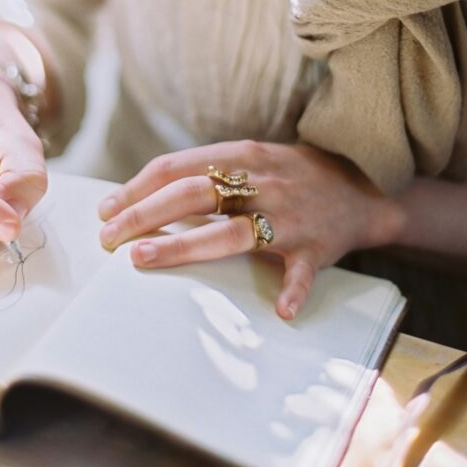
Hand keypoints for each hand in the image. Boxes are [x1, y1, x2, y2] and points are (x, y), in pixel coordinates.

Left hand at [97, 141, 402, 319]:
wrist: (361, 185)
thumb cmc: (288, 175)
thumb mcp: (248, 160)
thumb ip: (204, 175)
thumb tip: (139, 198)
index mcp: (241, 156)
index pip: (176, 167)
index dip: (136, 188)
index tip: (105, 210)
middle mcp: (262, 182)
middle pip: (192, 194)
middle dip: (143, 215)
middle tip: (108, 239)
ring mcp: (290, 215)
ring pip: (232, 232)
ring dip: (184, 245)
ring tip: (143, 258)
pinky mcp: (317, 247)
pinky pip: (303, 273)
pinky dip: (293, 291)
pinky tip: (280, 310)